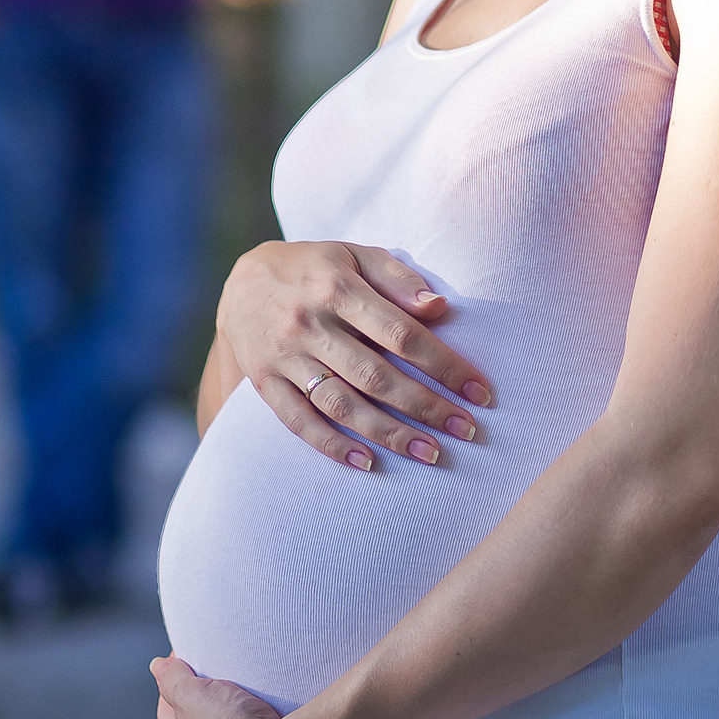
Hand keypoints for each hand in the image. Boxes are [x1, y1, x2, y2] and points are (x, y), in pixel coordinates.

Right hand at [220, 241, 492, 471]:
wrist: (239, 280)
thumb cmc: (315, 268)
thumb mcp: (355, 255)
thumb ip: (397, 278)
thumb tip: (439, 307)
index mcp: (338, 288)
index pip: (401, 334)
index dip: (443, 365)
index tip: (479, 392)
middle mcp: (309, 324)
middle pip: (376, 376)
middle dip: (426, 407)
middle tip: (467, 431)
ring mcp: (284, 356)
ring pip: (341, 404)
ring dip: (388, 434)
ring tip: (430, 454)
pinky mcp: (264, 382)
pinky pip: (298, 420)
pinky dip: (331, 445)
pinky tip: (366, 462)